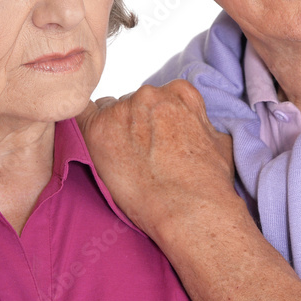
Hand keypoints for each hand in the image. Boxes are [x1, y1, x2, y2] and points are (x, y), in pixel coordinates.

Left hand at [78, 80, 300, 300]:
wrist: (192, 209)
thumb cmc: (209, 182)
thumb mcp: (219, 140)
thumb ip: (199, 122)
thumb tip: (196, 125)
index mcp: (180, 91)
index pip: (157, 96)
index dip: (154, 120)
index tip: (155, 139)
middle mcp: (150, 94)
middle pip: (132, 102)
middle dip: (134, 124)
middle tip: (139, 154)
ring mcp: (123, 109)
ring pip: (108, 112)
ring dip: (113, 131)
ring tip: (123, 162)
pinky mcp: (98, 129)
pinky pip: (80, 117)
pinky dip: (86, 131)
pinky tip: (96, 149)